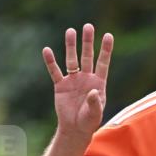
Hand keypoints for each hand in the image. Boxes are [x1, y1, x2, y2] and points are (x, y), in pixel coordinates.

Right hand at [42, 24, 112, 138]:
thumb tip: (93, 92)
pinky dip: (51, 62)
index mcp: (98, 83)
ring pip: (72, 60)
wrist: (74, 129)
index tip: (108, 35)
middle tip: (88, 26)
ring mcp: (73, 80)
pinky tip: (47, 50)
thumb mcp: (94, 114)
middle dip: (88, 42)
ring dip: (71, 46)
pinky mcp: (60, 86)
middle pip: (87, 56)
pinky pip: (55, 72)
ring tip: (70, 31)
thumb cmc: (89, 122)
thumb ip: (95, 103)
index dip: (105, 50)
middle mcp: (86, 78)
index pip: (103, 63)